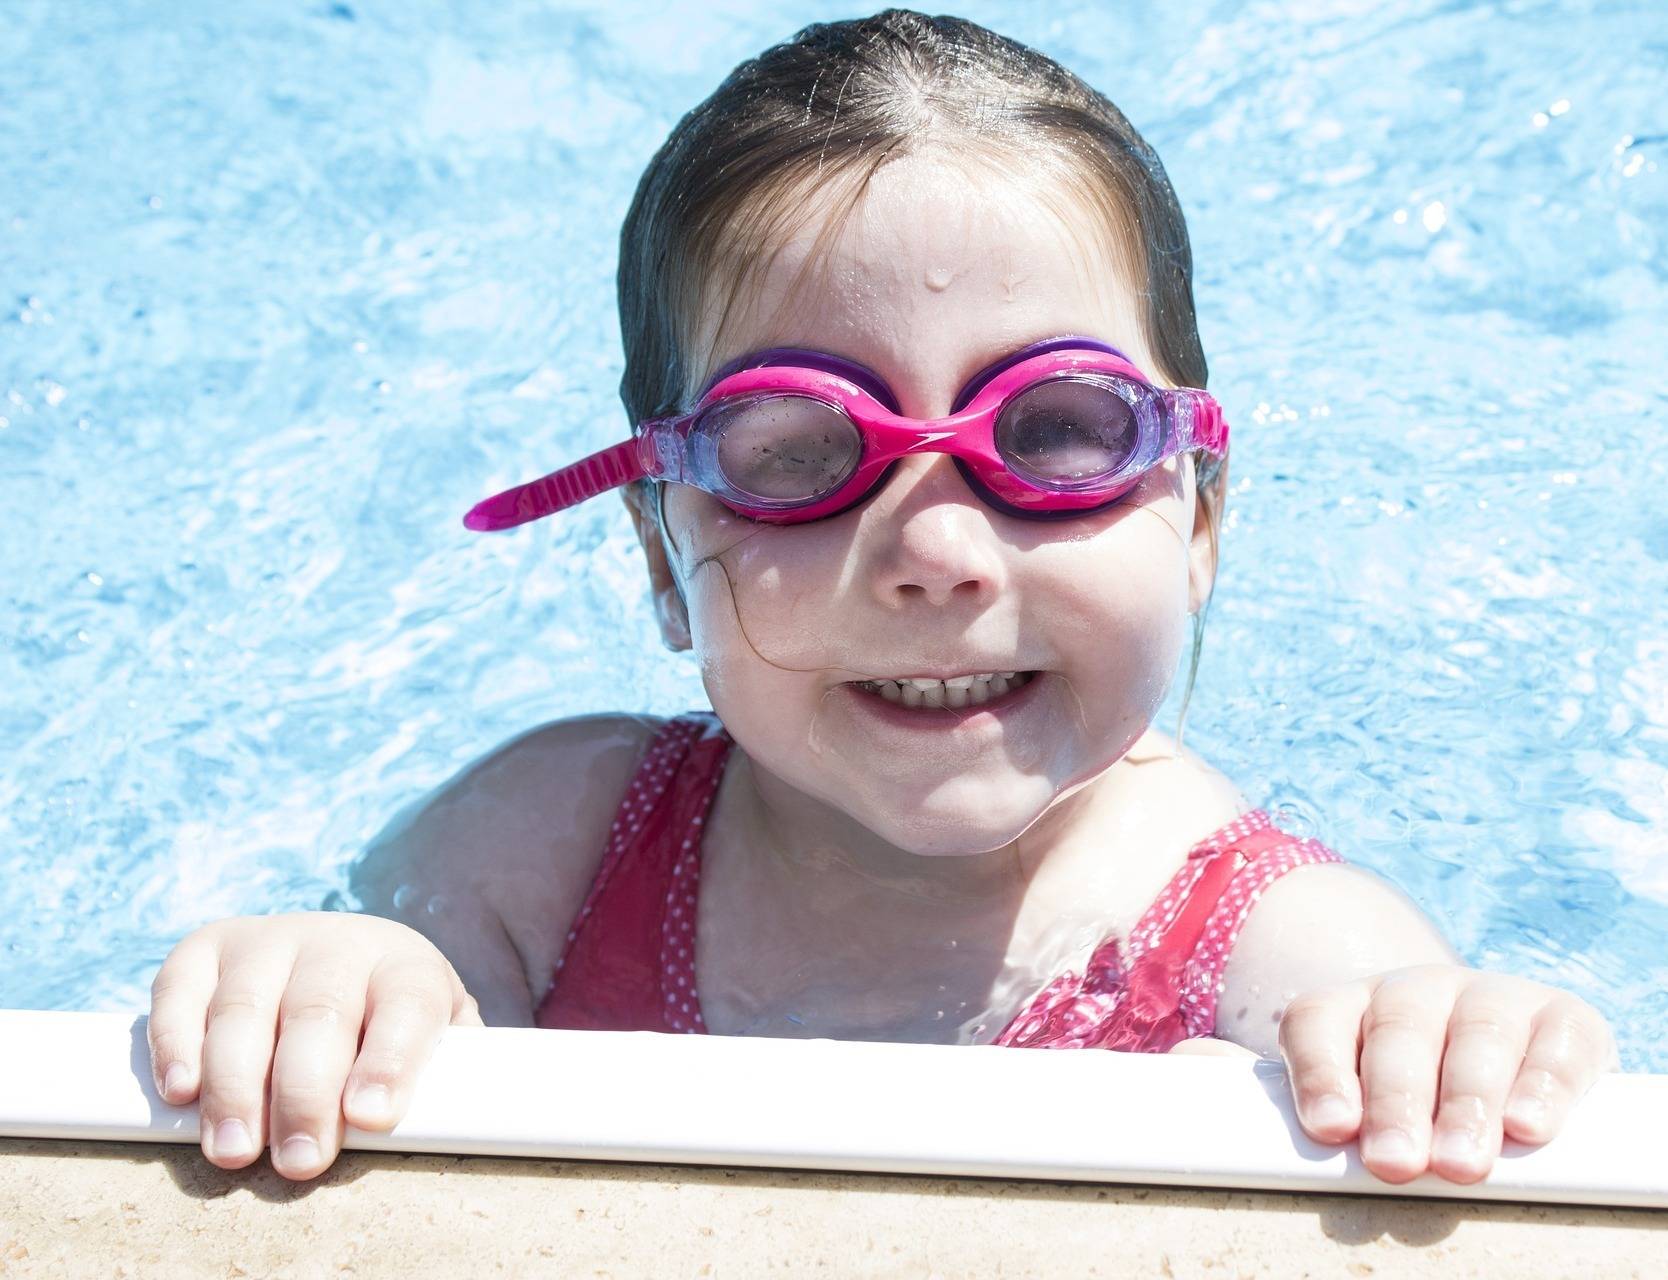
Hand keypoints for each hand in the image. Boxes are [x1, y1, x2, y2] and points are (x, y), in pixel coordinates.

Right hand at [148, 911, 483, 1180]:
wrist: (340, 957)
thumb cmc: (390, 1025)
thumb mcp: (435, 1039)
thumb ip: (443, 1075)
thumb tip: (445, 1125)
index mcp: (404, 967)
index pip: (407, 1005)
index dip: (390, 1060)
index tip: (371, 1117)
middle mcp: (337, 943)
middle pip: (320, 1011)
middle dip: (307, 1093)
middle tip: (301, 1161)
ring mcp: (268, 941)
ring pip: (246, 1007)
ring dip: (236, 1083)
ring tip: (235, 1149)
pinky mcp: (205, 951)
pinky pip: (180, 990)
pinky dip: (176, 1041)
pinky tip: (183, 1091)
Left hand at [1277, 963, 1619, 1183]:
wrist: (1494, 1068)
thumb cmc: (1391, 1099)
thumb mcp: (1332, 1089)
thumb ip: (1260, 1084)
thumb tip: (1186, 1060)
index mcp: (1348, 1006)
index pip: (1318, 1022)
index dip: (1321, 1072)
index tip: (1328, 1130)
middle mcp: (1415, 991)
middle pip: (1398, 1030)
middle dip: (1395, 1099)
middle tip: (1393, 1164)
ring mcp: (1491, 997)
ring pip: (1477, 1034)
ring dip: (1467, 1100)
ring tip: (1460, 1163)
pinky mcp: (1564, 1020)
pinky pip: (1558, 1041)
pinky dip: (1545, 1083)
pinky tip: (1529, 1127)